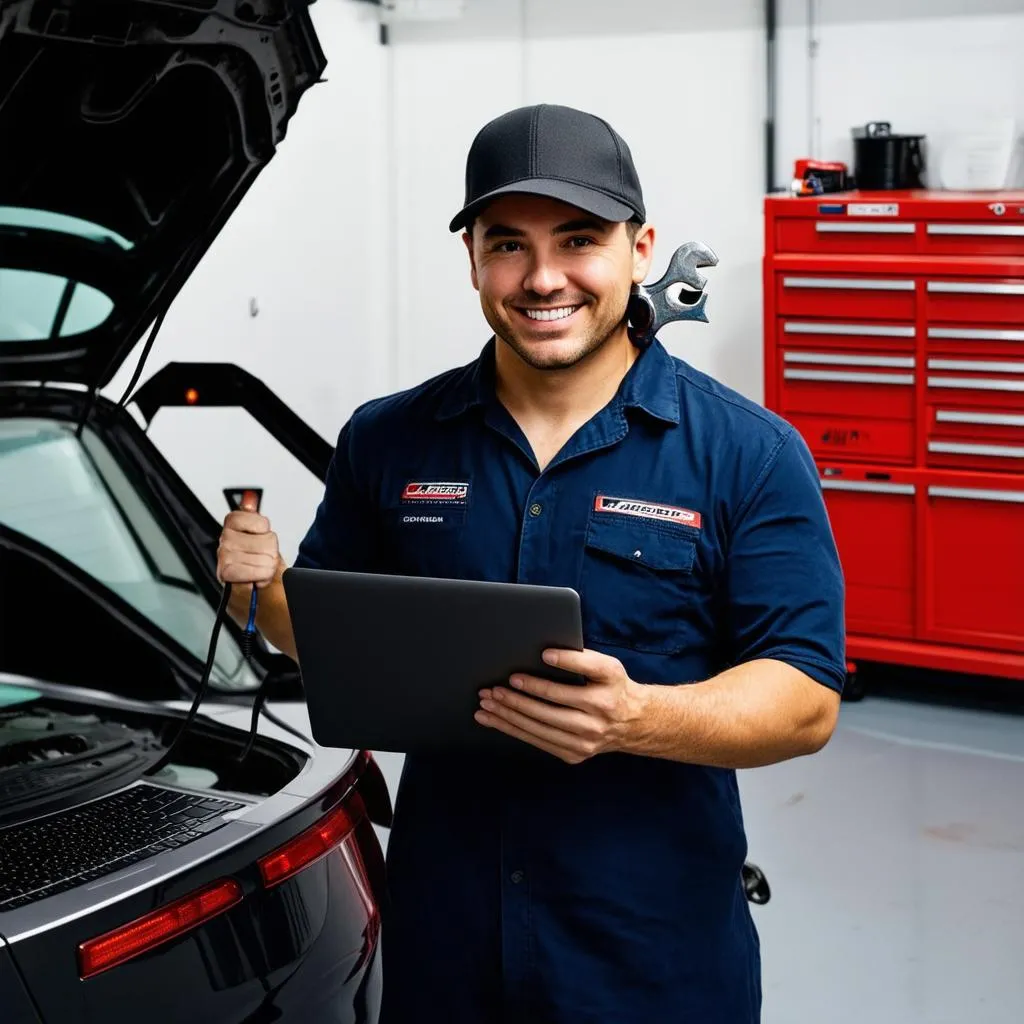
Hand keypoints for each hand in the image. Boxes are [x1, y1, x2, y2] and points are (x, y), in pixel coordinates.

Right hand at [216, 496, 279, 588]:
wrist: (252, 586)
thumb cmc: (256, 558)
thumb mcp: (259, 531)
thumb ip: (253, 513)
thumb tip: (249, 498)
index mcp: (233, 523)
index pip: (261, 522)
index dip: (266, 532)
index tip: (260, 536)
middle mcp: (225, 538)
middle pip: (267, 542)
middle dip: (271, 552)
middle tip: (261, 557)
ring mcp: (225, 555)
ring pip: (264, 558)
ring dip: (267, 566)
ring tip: (258, 568)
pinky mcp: (227, 572)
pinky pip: (257, 571)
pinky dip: (261, 577)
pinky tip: (254, 577)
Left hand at [476, 649, 646, 763]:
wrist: (633, 724)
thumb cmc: (613, 688)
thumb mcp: (608, 667)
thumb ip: (581, 658)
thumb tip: (546, 654)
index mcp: (605, 694)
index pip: (575, 680)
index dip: (550, 672)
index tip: (530, 663)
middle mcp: (596, 720)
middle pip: (549, 709)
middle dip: (517, 699)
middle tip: (494, 689)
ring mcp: (584, 742)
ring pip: (539, 728)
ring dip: (508, 716)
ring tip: (487, 704)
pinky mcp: (573, 754)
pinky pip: (537, 741)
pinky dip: (513, 730)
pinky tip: (495, 720)